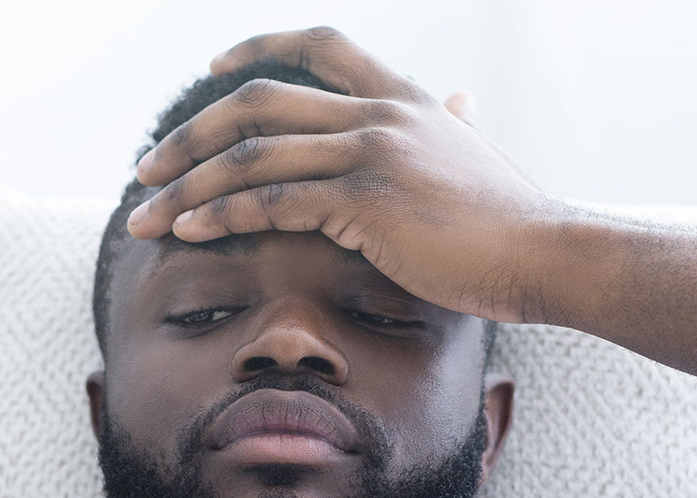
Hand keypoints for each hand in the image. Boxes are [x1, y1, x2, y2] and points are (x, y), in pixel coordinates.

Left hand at [127, 27, 567, 324]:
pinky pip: (273, 202)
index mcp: (403, 97)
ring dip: (190, 184)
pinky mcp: (366, 202)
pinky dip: (222, 216)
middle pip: (260, 100)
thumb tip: (459, 101)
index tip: (212, 70)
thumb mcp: (477, 152)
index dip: (257, 49)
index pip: (319, 44)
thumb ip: (453, 123)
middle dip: (193, 133)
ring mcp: (372, 153)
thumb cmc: (512, 220)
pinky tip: (191, 230)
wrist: (548, 254)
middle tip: (150, 165)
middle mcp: (380, 113)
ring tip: (149, 211)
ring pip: (254, 154)